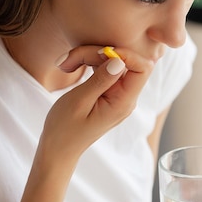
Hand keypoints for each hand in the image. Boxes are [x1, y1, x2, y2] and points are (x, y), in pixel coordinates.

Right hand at [38, 46, 154, 168]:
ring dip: (92, 57)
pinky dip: (91, 63)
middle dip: (102, 53)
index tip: (99, 52)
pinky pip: (106, 70)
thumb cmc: (65, 128)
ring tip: (68, 63)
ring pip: (114, 63)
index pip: (143, 68)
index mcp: (124, 102)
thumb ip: (100, 80)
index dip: (126, 54)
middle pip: (127, 62)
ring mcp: (119, 95)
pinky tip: (74, 66)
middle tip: (72, 58)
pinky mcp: (109, 92)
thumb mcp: (80, 101)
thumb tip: (119, 61)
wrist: (58, 148)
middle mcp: (126, 98)